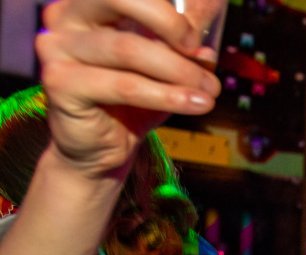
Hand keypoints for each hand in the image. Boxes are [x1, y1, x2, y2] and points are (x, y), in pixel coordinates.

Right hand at [37, 0, 220, 179]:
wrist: (100, 148)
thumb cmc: (131, 102)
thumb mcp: (164, 70)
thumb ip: (183, 52)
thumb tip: (207, 49)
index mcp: (88, 4)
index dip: (168, 9)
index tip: (197, 38)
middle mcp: (65, 16)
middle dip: (169, 23)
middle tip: (198, 50)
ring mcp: (56, 47)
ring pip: (128, 48)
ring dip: (179, 70)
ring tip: (209, 90)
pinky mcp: (59, 82)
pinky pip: (124, 85)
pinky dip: (167, 95)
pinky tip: (195, 103)